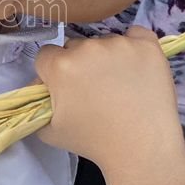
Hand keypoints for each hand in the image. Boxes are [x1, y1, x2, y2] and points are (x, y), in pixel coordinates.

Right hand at [36, 31, 184, 184]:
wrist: (142, 150)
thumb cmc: (93, 142)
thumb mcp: (49, 130)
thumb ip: (36, 104)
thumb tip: (40, 87)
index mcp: (61, 66)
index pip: (47, 55)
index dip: (53, 72)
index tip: (66, 89)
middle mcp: (88, 48)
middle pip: (76, 46)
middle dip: (80, 64)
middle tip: (94, 90)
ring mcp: (120, 44)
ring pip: (105, 42)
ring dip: (107, 57)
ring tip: (120, 86)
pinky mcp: (148, 46)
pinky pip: (136, 34)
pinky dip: (135, 46)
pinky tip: (137, 67)